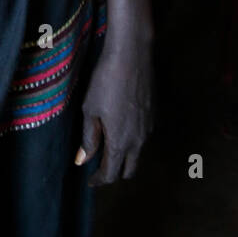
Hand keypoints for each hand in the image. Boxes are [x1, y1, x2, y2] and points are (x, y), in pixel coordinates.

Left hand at [76, 34, 152, 185]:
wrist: (132, 56)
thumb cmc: (106, 81)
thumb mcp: (90, 110)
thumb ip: (89, 138)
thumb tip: (83, 160)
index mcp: (120, 142)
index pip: (111, 174)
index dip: (99, 181)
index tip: (90, 180)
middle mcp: (139, 140)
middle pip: (129, 169)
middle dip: (114, 173)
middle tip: (99, 168)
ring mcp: (149, 127)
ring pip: (138, 153)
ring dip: (125, 156)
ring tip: (108, 146)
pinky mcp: (154, 115)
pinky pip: (144, 136)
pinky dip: (133, 140)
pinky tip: (122, 127)